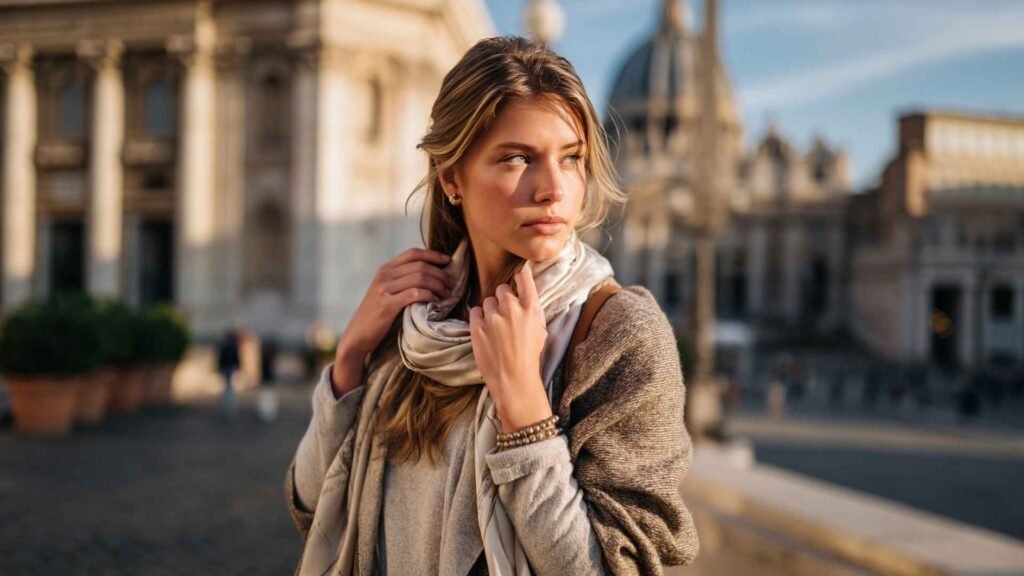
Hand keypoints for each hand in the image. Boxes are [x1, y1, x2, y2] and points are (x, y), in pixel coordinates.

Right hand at [333, 248, 453, 393]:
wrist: (358, 334)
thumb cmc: (376, 315)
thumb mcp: (386, 291)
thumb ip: (401, 280)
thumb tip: (429, 274)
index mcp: (385, 269)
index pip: (413, 253)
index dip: (433, 255)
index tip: (448, 261)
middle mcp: (384, 275)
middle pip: (420, 265)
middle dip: (440, 273)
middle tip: (451, 284)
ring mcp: (385, 289)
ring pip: (420, 278)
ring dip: (438, 285)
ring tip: (447, 294)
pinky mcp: (387, 304)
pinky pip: (415, 293)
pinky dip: (430, 296)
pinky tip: (436, 302)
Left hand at [469, 264, 552, 432]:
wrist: (514, 381)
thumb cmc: (530, 358)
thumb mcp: (541, 330)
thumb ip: (532, 311)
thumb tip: (526, 297)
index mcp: (531, 308)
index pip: (524, 278)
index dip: (520, 275)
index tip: (517, 276)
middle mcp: (512, 309)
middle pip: (502, 289)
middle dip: (502, 298)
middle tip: (505, 313)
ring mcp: (493, 318)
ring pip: (487, 301)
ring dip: (490, 310)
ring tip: (495, 327)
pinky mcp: (477, 327)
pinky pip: (475, 311)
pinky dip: (478, 318)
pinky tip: (485, 331)